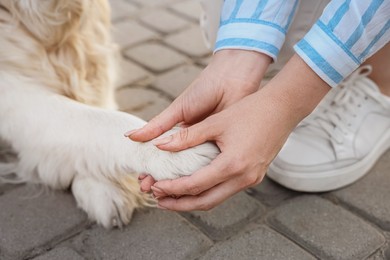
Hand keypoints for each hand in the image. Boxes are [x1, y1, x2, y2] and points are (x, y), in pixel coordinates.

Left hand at [140, 55, 329, 210]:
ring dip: (194, 201)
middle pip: (205, 202)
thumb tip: (160, 145)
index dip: (172, 188)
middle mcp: (243, 178)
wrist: (283, 108)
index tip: (155, 186)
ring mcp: (251, 179)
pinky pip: (227, 191)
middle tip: (159, 201)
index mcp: (232, 165)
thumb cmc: (250, 111)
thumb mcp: (215, 122)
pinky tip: (196, 186)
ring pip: (216, 199)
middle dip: (180, 204)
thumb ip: (187, 137)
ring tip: (173, 197)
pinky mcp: (254, 176)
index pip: (194, 185)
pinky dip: (208, 193)